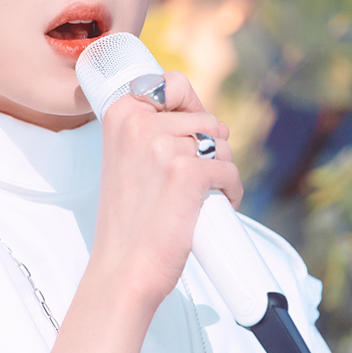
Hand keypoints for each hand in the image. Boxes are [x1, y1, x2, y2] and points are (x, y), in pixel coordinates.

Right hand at [90, 70, 239, 309]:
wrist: (123, 269)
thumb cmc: (128, 221)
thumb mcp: (125, 159)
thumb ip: (151, 131)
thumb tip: (200, 118)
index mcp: (120, 114)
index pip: (173, 82)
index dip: (191, 105)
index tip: (188, 130)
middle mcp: (139, 124)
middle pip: (206, 118)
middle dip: (209, 148)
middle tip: (191, 179)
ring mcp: (164, 147)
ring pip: (221, 145)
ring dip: (221, 170)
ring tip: (200, 195)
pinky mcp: (188, 173)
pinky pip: (230, 170)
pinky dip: (231, 191)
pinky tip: (214, 205)